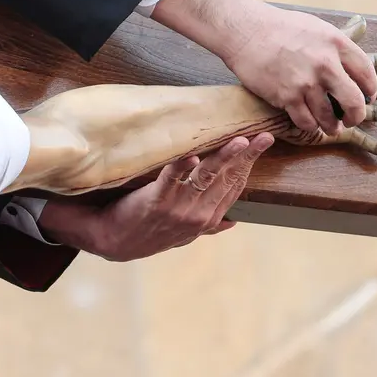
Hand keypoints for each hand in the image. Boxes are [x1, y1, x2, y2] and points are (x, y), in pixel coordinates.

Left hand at [37, 133, 273, 261]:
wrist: (113, 240)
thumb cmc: (148, 232)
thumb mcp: (182, 234)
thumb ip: (209, 226)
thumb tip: (233, 222)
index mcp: (206, 220)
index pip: (234, 187)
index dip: (249, 165)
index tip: (261, 143)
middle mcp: (196, 216)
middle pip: (226, 179)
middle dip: (245, 156)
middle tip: (263, 136)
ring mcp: (176, 209)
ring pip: (205, 177)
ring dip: (222, 157)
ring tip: (238, 140)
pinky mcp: (154, 201)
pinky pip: (170, 180)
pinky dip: (180, 166)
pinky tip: (190, 154)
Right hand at [225, 6, 376, 135]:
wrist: (247, 32)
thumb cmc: (280, 28)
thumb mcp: (318, 27)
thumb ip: (339, 45)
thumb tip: (356, 61)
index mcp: (337, 44)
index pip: (367, 75)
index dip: (370, 91)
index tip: (366, 98)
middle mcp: (325, 65)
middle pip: (354, 102)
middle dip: (356, 116)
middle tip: (352, 119)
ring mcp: (305, 83)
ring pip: (329, 117)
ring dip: (332, 126)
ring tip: (331, 127)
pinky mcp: (285, 97)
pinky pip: (305, 122)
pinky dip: (310, 126)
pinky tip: (309, 123)